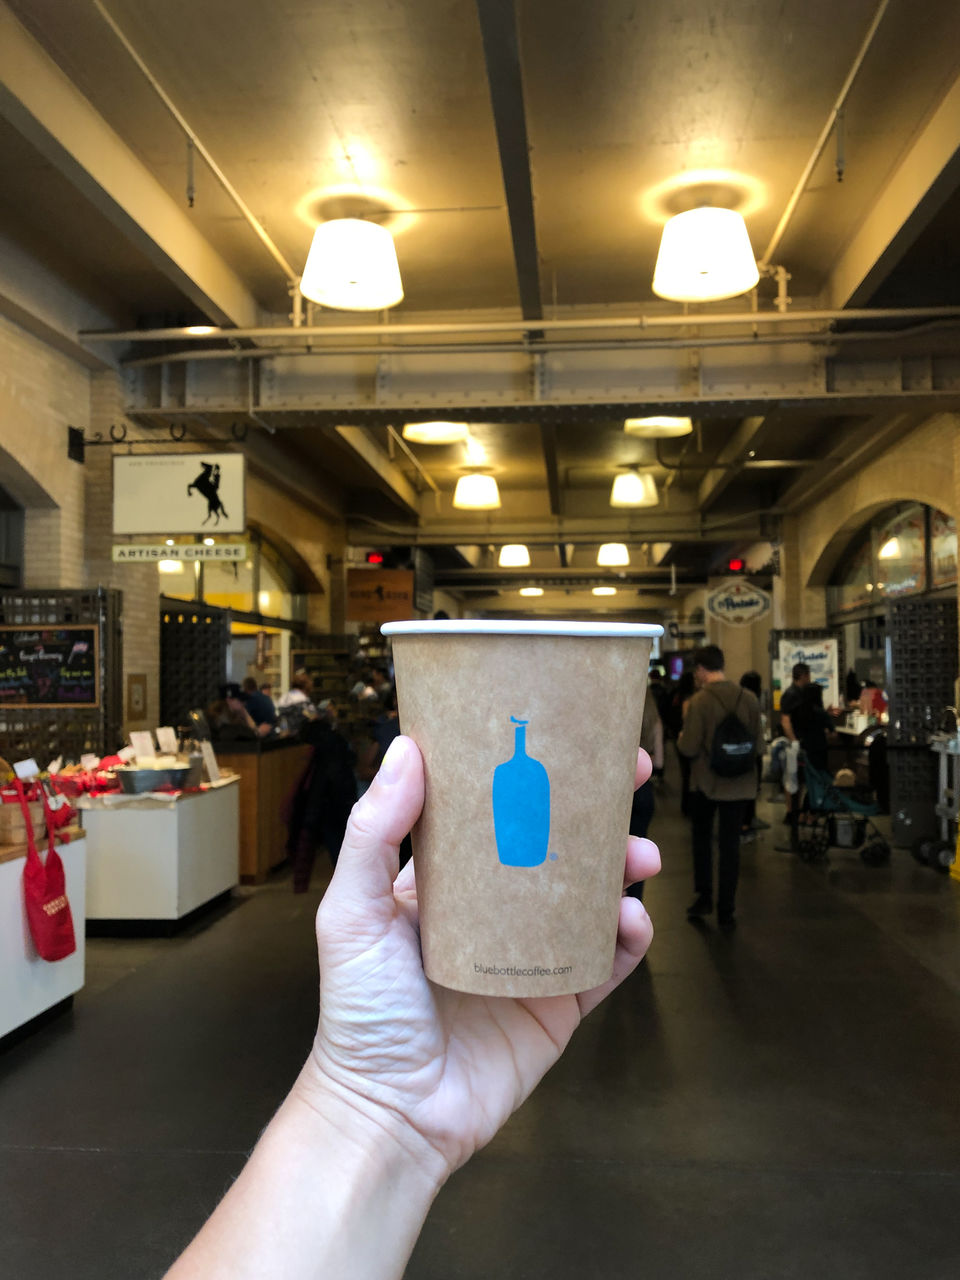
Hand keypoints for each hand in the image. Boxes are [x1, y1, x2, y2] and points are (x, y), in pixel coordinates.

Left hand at [298, 736, 658, 1183]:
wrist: (390, 1115)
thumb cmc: (359, 1013)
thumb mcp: (353, 913)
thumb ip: (372, 833)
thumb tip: (406, 748)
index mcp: (446, 882)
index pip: (496, 810)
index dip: (531, 772)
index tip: (564, 735)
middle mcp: (493, 912)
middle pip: (556, 844)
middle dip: (598, 808)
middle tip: (632, 775)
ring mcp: (530, 957)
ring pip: (591, 896)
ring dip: (623, 868)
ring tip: (639, 856)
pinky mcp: (558, 1004)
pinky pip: (606, 962)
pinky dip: (627, 937)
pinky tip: (630, 920)